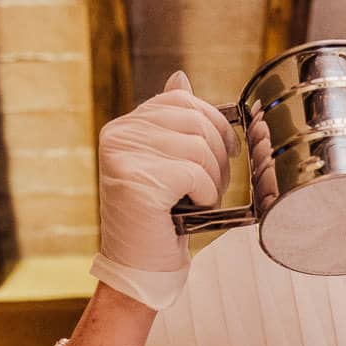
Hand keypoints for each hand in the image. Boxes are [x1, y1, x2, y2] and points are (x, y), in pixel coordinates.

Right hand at [93, 72, 236, 309]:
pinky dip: (206, 193)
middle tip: (214, 184)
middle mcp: (119, 135)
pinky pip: (194, 173)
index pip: (181, 99)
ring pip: (198, 147)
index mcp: (124, 127)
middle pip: (194, 120)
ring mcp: (124, 157)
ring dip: (213, 178)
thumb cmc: (161, 220)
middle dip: (218, 153)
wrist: (140, 269)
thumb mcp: (169, 164)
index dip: (214, 122)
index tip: (227, 150)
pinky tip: (193, 208)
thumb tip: (180, 77)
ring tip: (201, 199)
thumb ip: (172, 124)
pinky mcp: (137, 181)